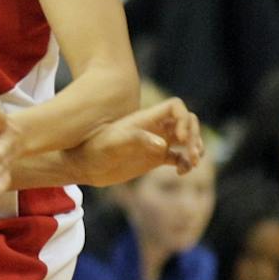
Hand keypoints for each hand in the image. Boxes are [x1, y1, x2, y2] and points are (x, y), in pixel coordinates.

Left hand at [70, 97, 204, 185]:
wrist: (83, 165)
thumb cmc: (93, 150)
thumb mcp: (112, 143)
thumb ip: (136, 140)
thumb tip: (163, 146)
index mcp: (146, 119)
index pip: (175, 107)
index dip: (184, 119)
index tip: (180, 138)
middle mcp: (154, 128)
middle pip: (187, 121)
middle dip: (194, 136)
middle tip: (192, 155)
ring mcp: (155, 142)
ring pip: (186, 139)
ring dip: (195, 149)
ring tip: (191, 164)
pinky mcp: (154, 158)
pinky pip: (179, 157)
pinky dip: (186, 163)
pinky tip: (182, 172)